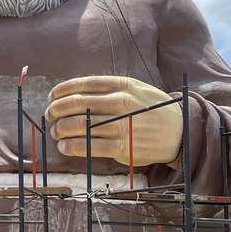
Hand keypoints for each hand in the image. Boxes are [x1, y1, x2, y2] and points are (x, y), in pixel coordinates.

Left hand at [46, 76, 181, 166]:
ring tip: (56, 132)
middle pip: (76, 104)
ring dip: (60, 129)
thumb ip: (108, 89)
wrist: (180, 132)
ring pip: (79, 126)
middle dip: (56, 110)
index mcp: (122, 85)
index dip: (61, 91)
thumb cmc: (152, 110)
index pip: (82, 84)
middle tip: (50, 115)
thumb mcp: (135, 89)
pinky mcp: (122, 147)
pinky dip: (71, 147)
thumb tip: (73, 93)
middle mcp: (121, 102)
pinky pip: (89, 146)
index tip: (51, 97)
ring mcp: (122, 125)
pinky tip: (64, 146)